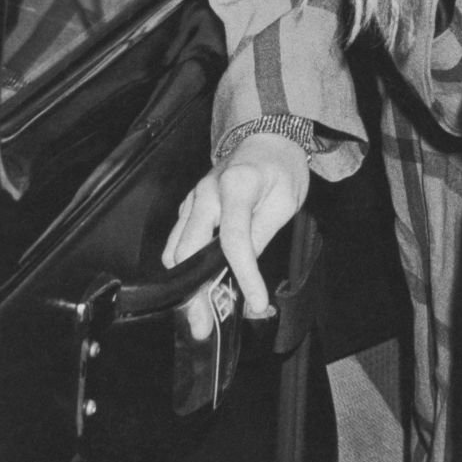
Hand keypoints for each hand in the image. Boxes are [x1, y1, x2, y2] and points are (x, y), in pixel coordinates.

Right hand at [162, 133, 308, 335]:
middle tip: (204, 325)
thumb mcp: (285, 200)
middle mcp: (205, 193)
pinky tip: (197, 288)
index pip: (233, 239)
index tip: (256, 302)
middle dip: (194, 292)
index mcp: (235, 186)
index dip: (244, 275)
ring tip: (199, 315)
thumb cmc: (280, 167)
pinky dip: (184, 268)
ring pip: (175, 250)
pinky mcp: (188, 208)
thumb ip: (262, 233)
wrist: (266, 137)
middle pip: (188, 250)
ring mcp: (192, 200)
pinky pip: (178, 242)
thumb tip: (247, 270)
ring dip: (184, 285)